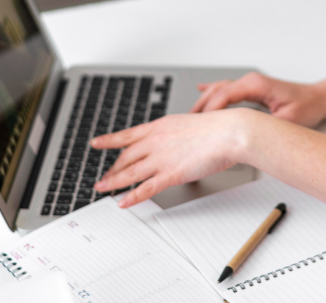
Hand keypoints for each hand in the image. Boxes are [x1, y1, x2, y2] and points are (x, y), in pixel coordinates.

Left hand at [90, 108, 255, 207]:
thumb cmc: (217, 127)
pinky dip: (132, 197)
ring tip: (102, 188)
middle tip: (104, 176)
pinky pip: (146, 189)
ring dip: (114, 182)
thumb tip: (173, 139)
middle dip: (113, 168)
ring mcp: (161, 158)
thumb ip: (176, 133)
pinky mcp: (171, 174)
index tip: (96, 143)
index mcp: (160, 126)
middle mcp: (156, 141)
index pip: (128, 135)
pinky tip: (124, 202)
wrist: (229, 132)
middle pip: (126, 157)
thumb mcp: (188, 123)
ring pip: (130, 173)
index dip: (110, 140)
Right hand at [191, 72, 325, 126]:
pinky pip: (226, 88)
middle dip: (201, 107)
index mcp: (256, 85)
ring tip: (190, 117)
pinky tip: (201, 90)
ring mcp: (250, 83)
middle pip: (217, 91)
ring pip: (219, 89)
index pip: (224, 95)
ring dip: (204, 102)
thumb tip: (245, 135)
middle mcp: (250, 81)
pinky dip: (212, 91)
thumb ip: (264, 126)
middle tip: (187, 124)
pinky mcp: (252, 88)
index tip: (199, 124)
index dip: (210, 110)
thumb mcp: (286, 120)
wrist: (318, 98)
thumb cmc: (306, 106)